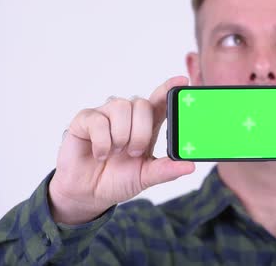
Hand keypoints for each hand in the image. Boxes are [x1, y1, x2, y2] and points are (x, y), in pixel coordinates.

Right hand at [49, 76, 195, 224]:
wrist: (88, 194)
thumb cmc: (118, 180)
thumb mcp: (146, 177)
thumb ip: (166, 170)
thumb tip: (190, 166)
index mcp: (146, 125)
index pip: (160, 100)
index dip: (170, 88)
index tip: (183, 80)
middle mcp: (127, 115)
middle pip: (142, 104)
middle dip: (141, 131)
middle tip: (133, 152)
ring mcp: (106, 115)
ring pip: (121, 106)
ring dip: (121, 136)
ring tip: (116, 153)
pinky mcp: (85, 119)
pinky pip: (99, 120)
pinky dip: (102, 142)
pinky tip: (100, 154)